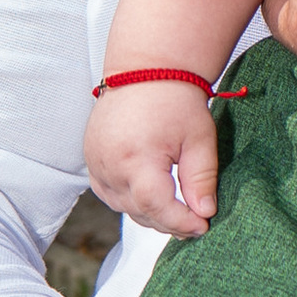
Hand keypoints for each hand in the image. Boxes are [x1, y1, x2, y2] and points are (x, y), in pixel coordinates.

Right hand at [85, 82, 220, 238]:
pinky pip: (110, 194)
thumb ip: (201, 179)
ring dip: (150, 213)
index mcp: (136, 157)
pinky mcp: (91, 160)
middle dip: (170, 221)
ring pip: (124, 206)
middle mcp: (109, 163)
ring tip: (177, 209)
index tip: (202, 226)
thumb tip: (205, 213)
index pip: (156, 207)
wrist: (145, 70)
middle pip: (139, 211)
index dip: (181, 222)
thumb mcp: (199, 139)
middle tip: (196, 221)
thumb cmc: (174, 99)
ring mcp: (96, 162)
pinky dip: (130, 200)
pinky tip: (151, 195)